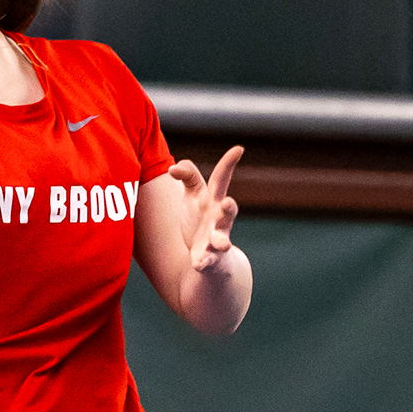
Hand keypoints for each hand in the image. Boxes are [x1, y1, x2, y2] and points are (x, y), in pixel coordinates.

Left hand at [167, 145, 242, 271]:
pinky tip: (199, 263)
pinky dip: (204, 261)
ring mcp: (216, 239)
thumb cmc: (199, 217)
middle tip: (229, 202)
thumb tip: (174, 167)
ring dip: (222, 241)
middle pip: (229, 211)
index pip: (221, 180)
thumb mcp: (194, 194)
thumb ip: (188, 176)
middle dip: (230, 207)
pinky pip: (208, 261)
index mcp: (214, 200)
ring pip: (223, 239)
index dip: (228, 165)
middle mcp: (219, 219)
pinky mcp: (209, 258)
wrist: (208, 255)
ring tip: (222, 244)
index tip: (238, 149)